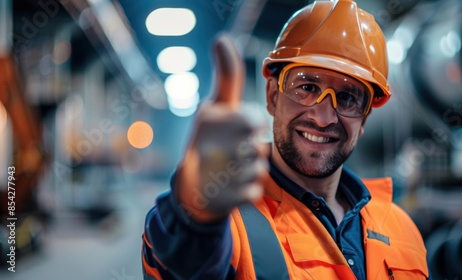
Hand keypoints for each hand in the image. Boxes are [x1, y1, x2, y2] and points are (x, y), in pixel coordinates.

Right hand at [176, 34, 266, 222]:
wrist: (192, 188)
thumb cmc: (209, 140)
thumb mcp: (216, 105)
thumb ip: (226, 75)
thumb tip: (221, 38)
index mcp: (208, 118)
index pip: (252, 120)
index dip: (250, 126)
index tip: (237, 130)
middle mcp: (209, 144)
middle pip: (259, 146)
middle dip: (250, 149)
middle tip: (231, 153)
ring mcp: (216, 173)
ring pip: (259, 168)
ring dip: (249, 169)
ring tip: (228, 170)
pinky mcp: (225, 198)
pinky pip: (254, 190)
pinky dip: (246, 189)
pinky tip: (229, 187)